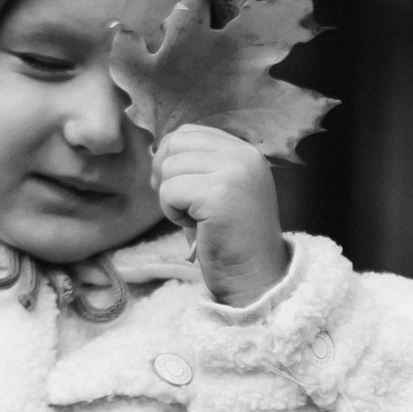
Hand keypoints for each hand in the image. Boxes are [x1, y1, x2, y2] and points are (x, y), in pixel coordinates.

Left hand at [153, 122, 286, 305]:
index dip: (173, 159)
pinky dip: (172, 213)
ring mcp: (234, 172)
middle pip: (176, 143)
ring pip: (169, 167)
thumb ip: (200, 164)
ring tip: (196, 218)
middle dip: (167, 175)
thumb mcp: (221, 190)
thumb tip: (156, 151)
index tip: (182, 191)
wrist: (256, 279)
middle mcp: (245, 156)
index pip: (190, 133)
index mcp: (246, 152)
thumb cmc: (231, 239)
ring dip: (171, 198)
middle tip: (182, 206)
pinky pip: (170, 191)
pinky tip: (196, 227)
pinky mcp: (219, 194)